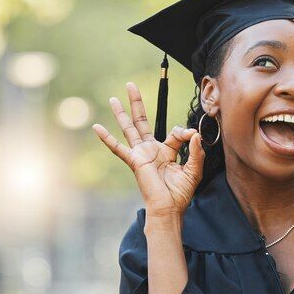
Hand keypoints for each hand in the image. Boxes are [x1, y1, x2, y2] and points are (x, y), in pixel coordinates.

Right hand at [92, 82, 205, 216]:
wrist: (169, 208)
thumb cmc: (180, 193)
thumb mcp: (194, 171)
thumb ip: (196, 152)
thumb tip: (195, 134)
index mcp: (166, 152)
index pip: (174, 133)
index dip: (185, 132)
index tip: (193, 136)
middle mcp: (151, 150)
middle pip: (142, 122)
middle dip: (137, 103)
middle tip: (131, 85)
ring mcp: (141, 154)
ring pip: (129, 129)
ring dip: (122, 113)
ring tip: (114, 98)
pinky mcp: (135, 161)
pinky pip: (118, 148)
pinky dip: (107, 138)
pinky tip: (96, 128)